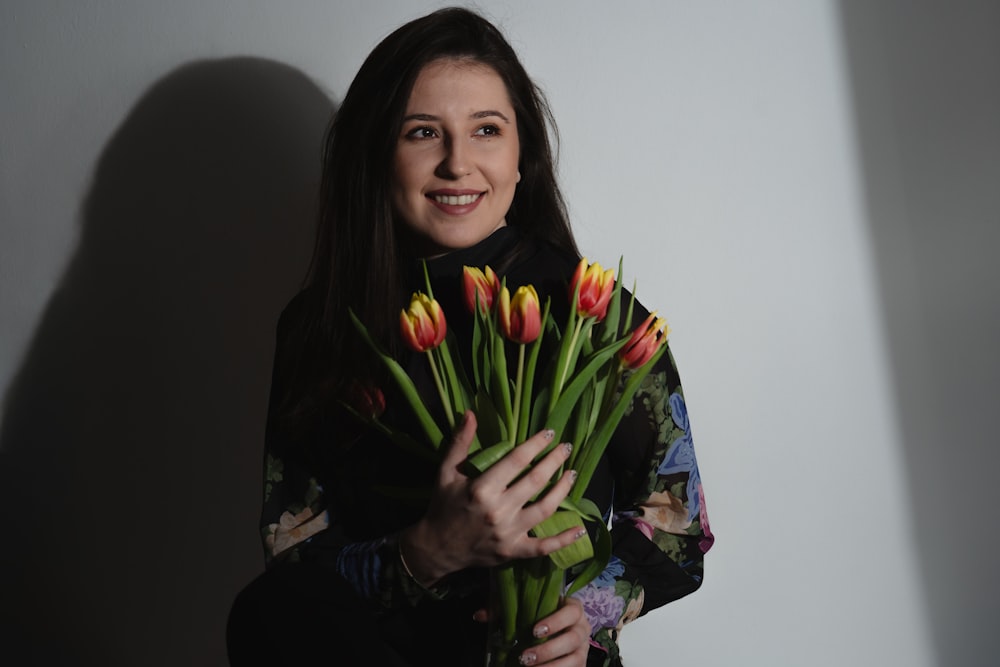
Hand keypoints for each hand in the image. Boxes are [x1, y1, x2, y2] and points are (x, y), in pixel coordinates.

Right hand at [400, 411, 581, 583]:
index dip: (536, 444)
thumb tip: (470, 413)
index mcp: (482, 488)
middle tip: (566, 448)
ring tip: (572, 474)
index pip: (516, 460)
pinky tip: (580, 528)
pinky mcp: (513, 551)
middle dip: (554, 461)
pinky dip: (563, 540)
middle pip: (535, 481)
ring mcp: (508, 533)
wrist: (436, 548)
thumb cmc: (443, 506)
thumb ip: (460, 442)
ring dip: (562, 490)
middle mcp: (498, 510)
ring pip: (545, 509)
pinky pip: (543, 547)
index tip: (550, 433)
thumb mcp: (446, 472)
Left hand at [473, 598, 591, 666]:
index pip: (571, 612)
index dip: (555, 621)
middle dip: (548, 650)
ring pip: (574, 659)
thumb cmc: (539, 615)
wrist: (556, 629)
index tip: (534, 631)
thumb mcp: (524, 609)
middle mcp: (583, 628)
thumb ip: (503, 609)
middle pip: (572, 639)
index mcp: (573, 609)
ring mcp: (583, 648)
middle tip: (524, 657)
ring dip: (551, 666)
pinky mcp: (580, 664)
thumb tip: (479, 615)